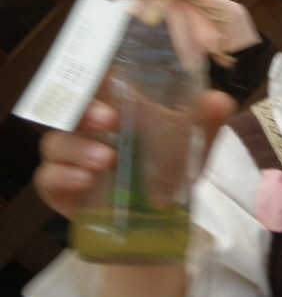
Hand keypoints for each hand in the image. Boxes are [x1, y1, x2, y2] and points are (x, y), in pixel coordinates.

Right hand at [35, 86, 234, 219]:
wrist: (160, 221)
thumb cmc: (170, 170)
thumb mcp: (193, 145)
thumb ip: (206, 123)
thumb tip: (218, 101)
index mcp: (116, 110)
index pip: (94, 84)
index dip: (92, 75)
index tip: (108, 74)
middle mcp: (88, 130)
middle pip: (69, 110)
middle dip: (84, 111)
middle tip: (108, 119)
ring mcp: (71, 160)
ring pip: (56, 144)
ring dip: (77, 148)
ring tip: (107, 159)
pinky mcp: (60, 190)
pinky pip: (48, 179)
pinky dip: (62, 177)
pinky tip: (84, 180)